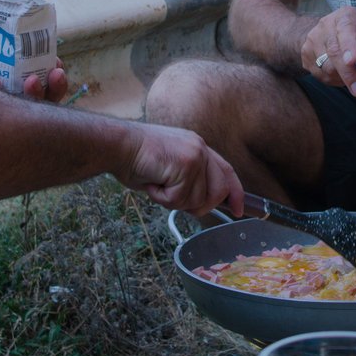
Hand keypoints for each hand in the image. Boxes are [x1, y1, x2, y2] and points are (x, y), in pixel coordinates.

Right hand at [115, 122, 244, 217]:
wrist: (116, 145)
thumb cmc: (134, 158)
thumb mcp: (168, 168)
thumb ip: (187, 181)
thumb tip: (198, 203)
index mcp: (198, 147)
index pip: (226, 172)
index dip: (235, 193)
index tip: (238, 210)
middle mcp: (201, 148)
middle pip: (218, 191)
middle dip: (198, 205)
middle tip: (172, 198)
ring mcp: (195, 156)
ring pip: (196, 200)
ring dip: (172, 200)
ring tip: (156, 183)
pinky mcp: (186, 165)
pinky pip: (179, 199)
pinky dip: (161, 198)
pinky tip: (151, 181)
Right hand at [303, 6, 355, 95]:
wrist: (323, 29)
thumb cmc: (353, 30)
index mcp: (344, 17)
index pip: (345, 30)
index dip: (349, 46)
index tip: (353, 61)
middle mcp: (325, 27)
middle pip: (334, 53)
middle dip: (348, 73)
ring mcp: (312, 41)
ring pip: (326, 67)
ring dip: (342, 79)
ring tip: (355, 83)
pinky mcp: (306, 56)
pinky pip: (320, 74)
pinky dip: (334, 80)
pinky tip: (342, 78)